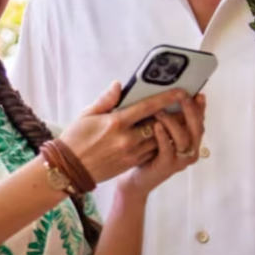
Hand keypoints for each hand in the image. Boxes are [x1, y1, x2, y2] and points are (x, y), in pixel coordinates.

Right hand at [58, 81, 187, 184]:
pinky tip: (164, 135)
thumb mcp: (86, 115)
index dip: (166, 98)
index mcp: (115, 122)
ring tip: (179, 119)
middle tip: (186, 105)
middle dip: (174, 115)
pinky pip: (151, 151)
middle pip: (158, 124)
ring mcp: (130, 153)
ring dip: (170, 129)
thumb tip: (118, 85)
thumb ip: (105, 100)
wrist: (68, 170)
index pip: (147, 107)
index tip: (179, 91)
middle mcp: (126, 138)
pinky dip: (159, 142)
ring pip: (158, 139)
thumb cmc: (75, 140)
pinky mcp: (130, 163)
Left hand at [116, 93, 206, 201]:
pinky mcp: (167, 167)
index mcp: (188, 139)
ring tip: (160, 109)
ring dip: (173, 121)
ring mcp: (179, 160)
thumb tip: (164, 94)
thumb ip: (163, 115)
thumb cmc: (143, 151)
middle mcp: (189, 149)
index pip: (199, 120)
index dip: (200, 106)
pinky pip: (168, 150)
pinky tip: (156, 126)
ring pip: (184, 138)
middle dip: (190, 110)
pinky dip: (163, 136)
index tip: (197, 93)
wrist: (132, 178)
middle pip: (197, 127)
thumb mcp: (156, 130)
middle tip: (181, 95)